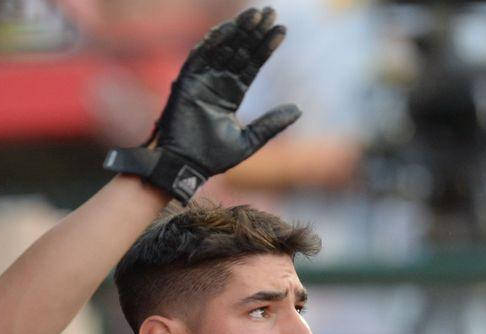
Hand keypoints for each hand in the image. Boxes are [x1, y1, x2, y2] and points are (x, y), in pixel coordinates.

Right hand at [155, 6, 300, 176]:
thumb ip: (271, 123)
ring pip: (222, 48)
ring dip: (238, 30)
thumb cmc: (214, 157)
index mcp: (232, 94)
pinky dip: (212, 42)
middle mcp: (218, 83)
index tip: (282, 30)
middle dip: (255, 32)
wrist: (187, 166)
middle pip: (240, 51)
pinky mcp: (186, 82)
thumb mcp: (250, 140)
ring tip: (255, 15)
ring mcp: (202, 80)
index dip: (267, 48)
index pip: (252, 64)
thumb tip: (298, 109)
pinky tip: (228, 28)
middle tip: (271, 12)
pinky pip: (199, 56)